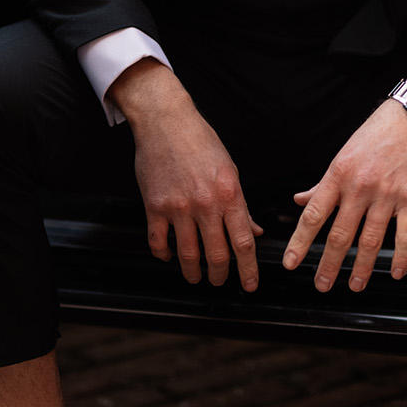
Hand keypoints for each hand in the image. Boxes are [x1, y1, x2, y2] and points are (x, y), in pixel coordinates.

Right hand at [112, 59, 261, 290]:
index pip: (244, 243)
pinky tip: (168, 256)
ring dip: (193, 272)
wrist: (165, 121)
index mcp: (230, 194)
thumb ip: (241, 204)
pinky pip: (158, 242)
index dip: (248, 270)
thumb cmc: (200, 141)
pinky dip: (164, 255)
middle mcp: (205, 204)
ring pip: (187, 255)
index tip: (250, 285)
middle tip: (219, 281)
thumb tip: (252, 231)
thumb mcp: (230, 170)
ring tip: (195, 277)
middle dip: (220, 276)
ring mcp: (178, 207)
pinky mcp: (154, 206)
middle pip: (217, 255)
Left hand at [282, 48, 406, 293]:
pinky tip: (395, 272)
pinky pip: (406, 236)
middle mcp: (360, 186)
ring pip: (371, 240)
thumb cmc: (381, 131)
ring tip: (355, 285)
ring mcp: (388, 194)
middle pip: (340, 234)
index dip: (300, 242)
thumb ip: (324, 182)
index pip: (314, 214)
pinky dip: (400, 258)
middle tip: (321, 285)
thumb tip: (301, 200)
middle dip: (328, 264)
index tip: (291, 263)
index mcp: (339, 174)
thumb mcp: (345, 153)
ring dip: (362, 268)